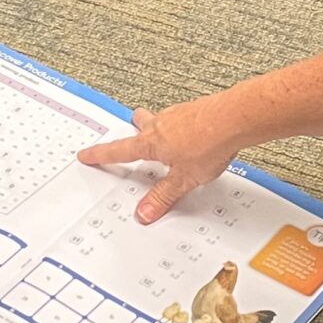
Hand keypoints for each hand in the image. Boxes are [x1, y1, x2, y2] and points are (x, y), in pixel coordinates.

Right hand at [76, 99, 240, 223]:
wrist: (234, 118)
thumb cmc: (209, 142)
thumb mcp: (184, 179)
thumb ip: (163, 197)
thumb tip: (146, 211)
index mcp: (151, 142)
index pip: (119, 151)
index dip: (101, 155)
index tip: (88, 154)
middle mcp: (162, 124)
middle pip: (140, 127)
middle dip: (133, 131)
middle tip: (128, 132)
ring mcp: (180, 115)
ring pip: (161, 120)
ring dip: (158, 127)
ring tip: (164, 136)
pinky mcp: (198, 111)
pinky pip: (183, 118)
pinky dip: (182, 126)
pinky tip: (193, 134)